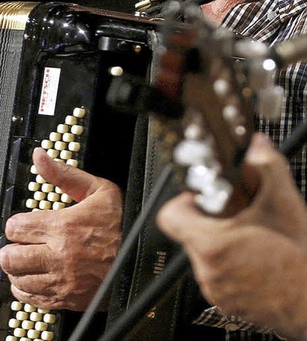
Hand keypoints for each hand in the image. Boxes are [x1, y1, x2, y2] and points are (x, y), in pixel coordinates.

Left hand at [0, 147, 123, 310]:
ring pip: (16, 279)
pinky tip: (38, 276)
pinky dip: (27, 288)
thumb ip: (65, 174)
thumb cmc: (124, 222)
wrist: (144, 257)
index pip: (16, 227)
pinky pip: (30, 299)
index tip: (27, 224)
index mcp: (65, 226)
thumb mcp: (99, 190)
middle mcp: (59, 255)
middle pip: (9, 257)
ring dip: (19, 269)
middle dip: (13, 248)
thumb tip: (40, 158)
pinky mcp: (65, 298)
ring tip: (32, 259)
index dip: (19, 223)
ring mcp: (61, 280)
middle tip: (25, 244)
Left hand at [157, 133, 306, 338]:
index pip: (170, 216)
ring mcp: (216, 291)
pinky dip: (232, 261)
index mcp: (213, 245)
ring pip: (205, 254)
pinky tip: (260, 253)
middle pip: (190, 233)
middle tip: (240, 210)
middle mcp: (208, 271)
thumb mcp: (285, 202)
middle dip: (213, 217)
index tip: (206, 194)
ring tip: (254, 232)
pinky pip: (218, 274)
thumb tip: (258, 145)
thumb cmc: (302, 260)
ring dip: (224, 240)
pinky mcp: (227, 304)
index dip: (186, 198)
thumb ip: (268, 164)